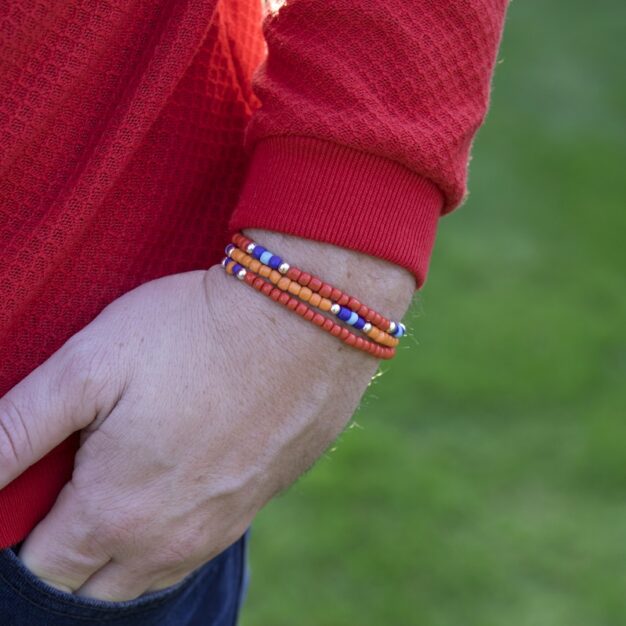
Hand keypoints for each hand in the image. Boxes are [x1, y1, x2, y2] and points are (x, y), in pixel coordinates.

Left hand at [0, 228, 413, 600]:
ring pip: (146, 577)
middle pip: (92, 588)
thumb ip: (14, 430)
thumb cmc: (194, 333)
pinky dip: (168, 536)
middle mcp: (168, 540)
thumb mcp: (88, 366)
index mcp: (115, 512)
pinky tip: (174, 487)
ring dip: (118, 555)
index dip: (21, 539)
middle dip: (66, 559)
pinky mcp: (256, 504)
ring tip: (116, 497)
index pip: (40, 568)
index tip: (29, 499)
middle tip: (67, 499)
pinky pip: (196, 548)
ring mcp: (218, 528)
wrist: (304, 323)